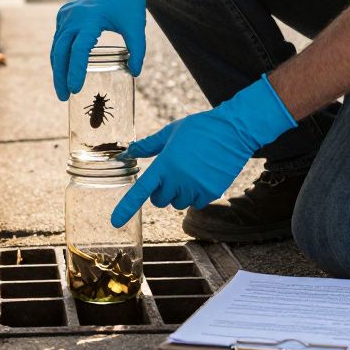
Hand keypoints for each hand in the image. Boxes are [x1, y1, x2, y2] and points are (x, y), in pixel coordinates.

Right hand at [50, 0, 160, 99]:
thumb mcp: (136, 26)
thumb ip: (137, 50)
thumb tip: (135, 73)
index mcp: (89, 18)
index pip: (78, 51)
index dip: (75, 72)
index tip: (75, 89)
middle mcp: (73, 16)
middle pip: (60, 52)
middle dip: (60, 76)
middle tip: (63, 97)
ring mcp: (66, 14)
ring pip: (56, 46)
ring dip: (58, 68)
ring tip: (63, 88)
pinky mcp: (64, 14)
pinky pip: (59, 38)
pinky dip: (60, 55)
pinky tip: (64, 69)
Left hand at [111, 76, 295, 226]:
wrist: (234, 130)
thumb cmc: (200, 128)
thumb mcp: (170, 132)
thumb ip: (148, 146)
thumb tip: (128, 151)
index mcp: (165, 164)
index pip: (141, 190)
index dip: (127, 207)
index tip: (115, 221)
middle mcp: (179, 180)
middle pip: (159, 201)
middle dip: (161, 191)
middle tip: (171, 173)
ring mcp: (196, 188)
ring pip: (178, 204)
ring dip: (179, 193)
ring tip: (190, 171)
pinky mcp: (211, 193)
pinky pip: (196, 203)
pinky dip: (196, 195)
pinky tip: (202, 176)